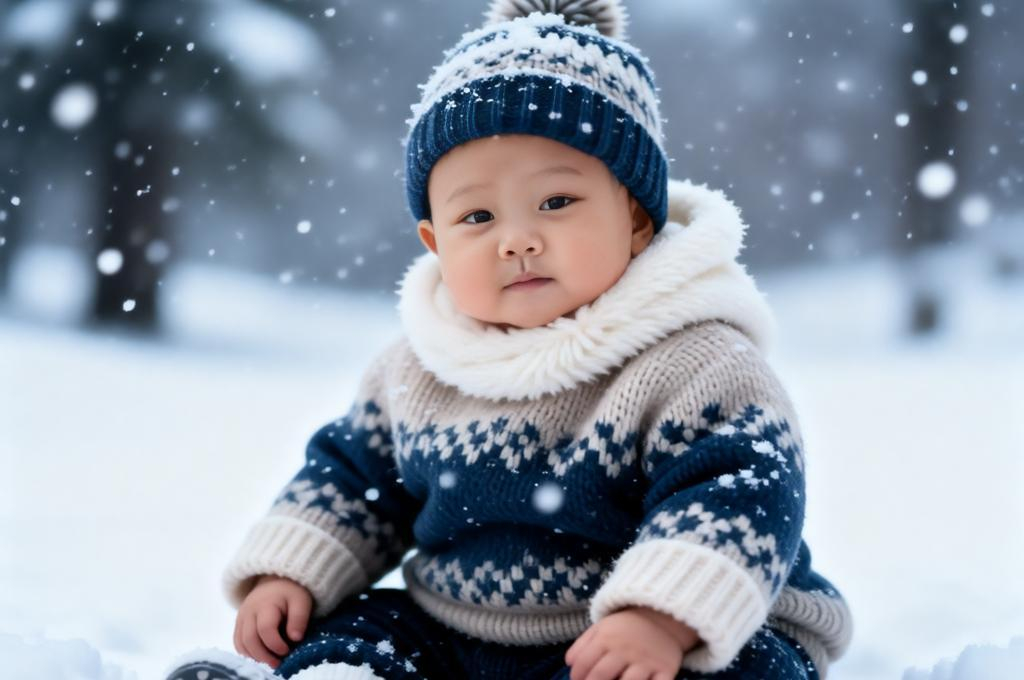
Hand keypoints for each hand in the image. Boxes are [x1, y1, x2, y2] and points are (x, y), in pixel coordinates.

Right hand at [234, 574, 312, 668]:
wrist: (275, 581)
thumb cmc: (290, 592)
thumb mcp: (301, 601)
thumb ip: (299, 618)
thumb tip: (296, 638)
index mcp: (266, 604)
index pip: (265, 629)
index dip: (275, 644)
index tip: (287, 650)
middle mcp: (249, 611)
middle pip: (249, 639)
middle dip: (264, 656)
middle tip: (278, 663)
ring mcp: (241, 617)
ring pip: (241, 643)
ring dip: (255, 657)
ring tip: (271, 661)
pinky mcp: (238, 623)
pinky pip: (237, 642)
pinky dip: (248, 653)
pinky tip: (261, 656)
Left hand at [565, 606, 700, 679]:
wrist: (661, 616)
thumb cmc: (625, 628)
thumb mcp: (601, 628)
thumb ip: (582, 645)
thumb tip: (569, 664)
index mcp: (607, 638)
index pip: (583, 663)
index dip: (577, 676)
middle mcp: (625, 650)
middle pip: (601, 676)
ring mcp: (646, 661)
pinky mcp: (665, 670)